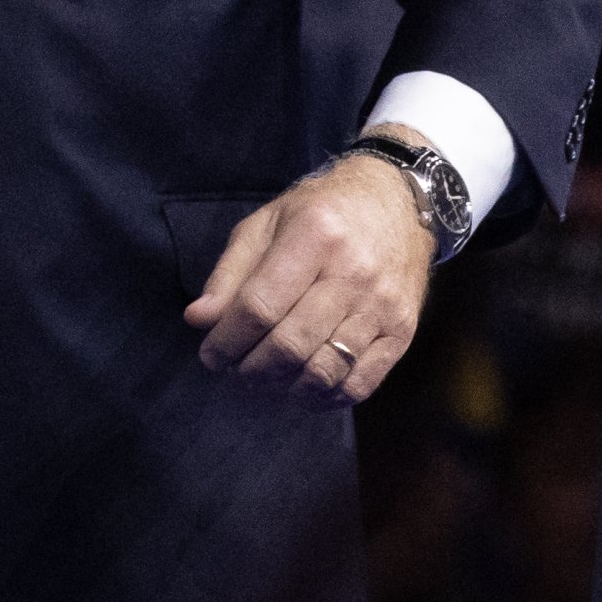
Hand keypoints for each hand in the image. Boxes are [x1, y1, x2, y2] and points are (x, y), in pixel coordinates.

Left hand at [184, 152, 435, 401]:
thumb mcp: (265, 224)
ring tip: (263, 379)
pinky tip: (301, 388)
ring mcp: (382, 307)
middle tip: (234, 371)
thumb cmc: (319, 211)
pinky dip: (323, 398)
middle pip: (290, 345)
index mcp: (314, 236)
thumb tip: (198, 320)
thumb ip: (230, 273)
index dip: (227, 340)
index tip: (210, 355)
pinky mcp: (403, 332)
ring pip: (323, 371)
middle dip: (250, 369)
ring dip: (283, 387)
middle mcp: (353, 273)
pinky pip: (360, 384)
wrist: (396, 203)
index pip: (259, 307)